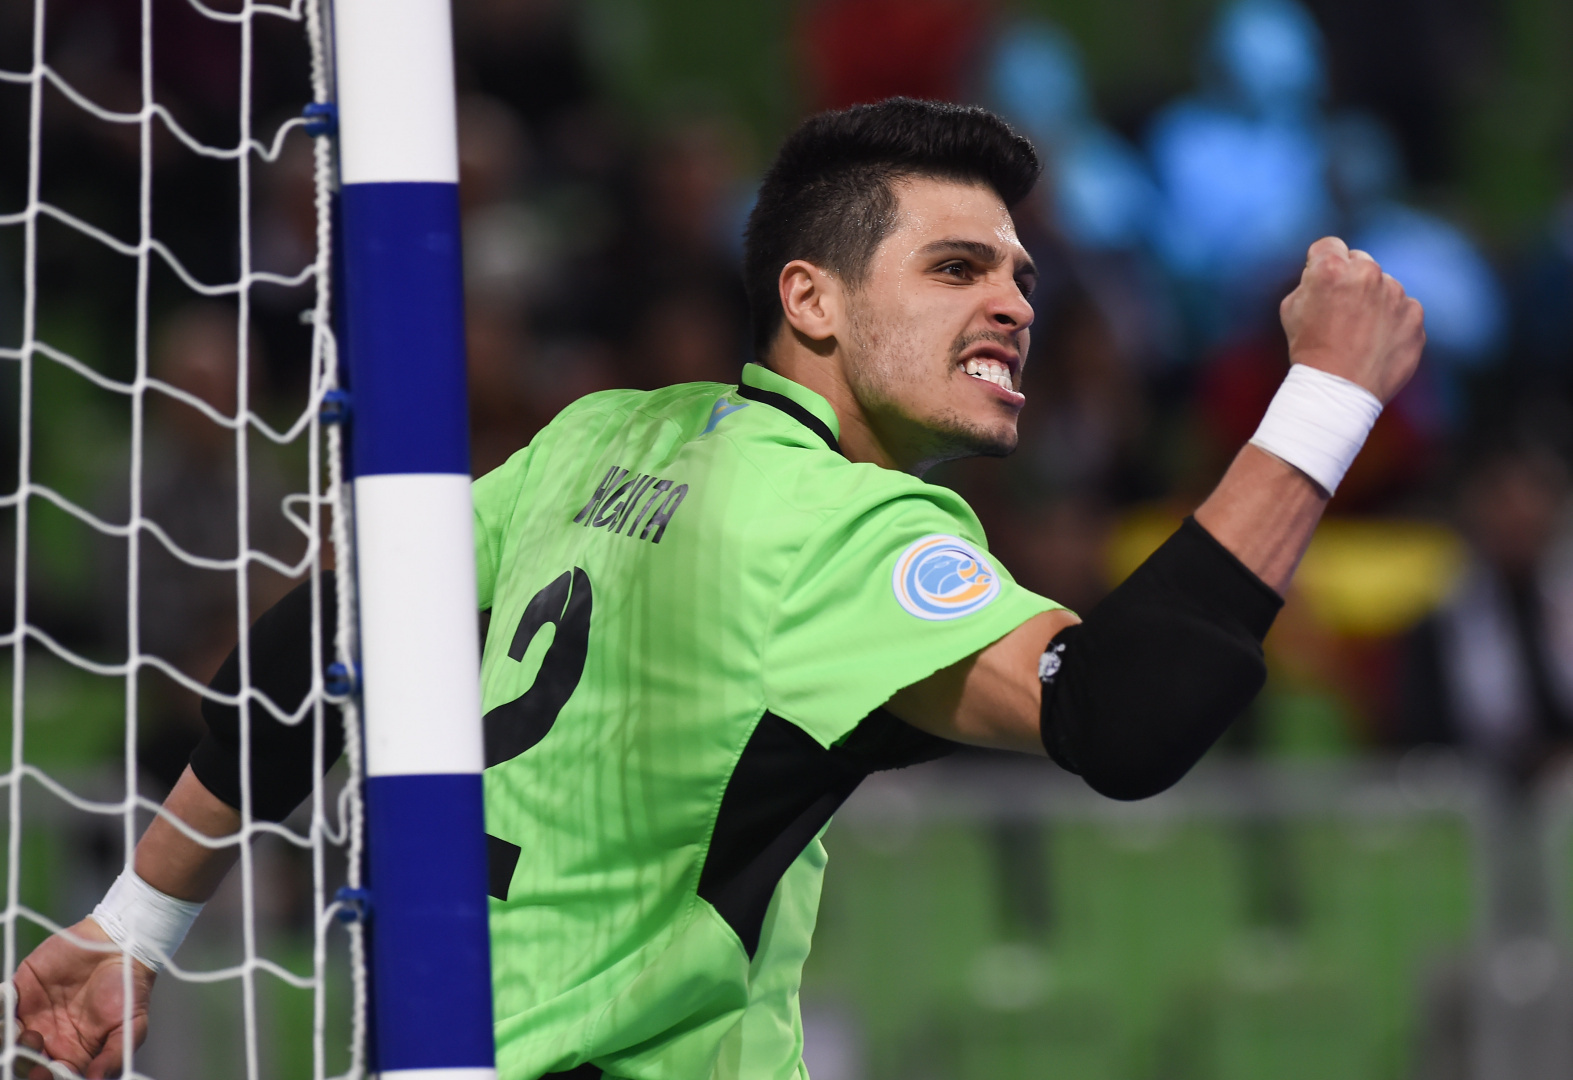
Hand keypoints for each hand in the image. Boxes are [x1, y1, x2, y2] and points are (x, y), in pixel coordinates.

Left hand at [13, 918, 154, 1079]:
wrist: (121, 944)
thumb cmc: (129, 988)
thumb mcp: (131, 1026)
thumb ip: (114, 1055)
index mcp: (71, 1053)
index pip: (48, 1076)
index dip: (43, 1077)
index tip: (47, 1070)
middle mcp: (47, 1039)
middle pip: (20, 1061)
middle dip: (21, 1061)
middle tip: (35, 1042)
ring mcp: (30, 1016)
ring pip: (5, 1038)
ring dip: (4, 1038)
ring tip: (20, 1028)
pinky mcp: (19, 991)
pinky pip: (0, 1006)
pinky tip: (9, 1002)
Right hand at [1279, 236, 1425, 403]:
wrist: (1338, 390)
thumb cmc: (1308, 349)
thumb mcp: (1291, 308)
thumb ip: (1311, 281)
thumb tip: (1324, 272)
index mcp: (1332, 269)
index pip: (1329, 245)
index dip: (1321, 263)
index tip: (1321, 281)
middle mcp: (1368, 274)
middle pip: (1360, 262)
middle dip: (1351, 280)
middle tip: (1340, 312)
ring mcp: (1396, 294)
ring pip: (1384, 286)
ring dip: (1374, 301)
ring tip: (1358, 334)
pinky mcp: (1415, 315)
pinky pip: (1403, 309)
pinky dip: (1392, 322)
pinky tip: (1375, 343)